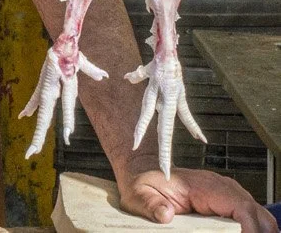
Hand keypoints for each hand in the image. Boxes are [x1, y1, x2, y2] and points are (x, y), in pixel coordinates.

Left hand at [119, 165, 277, 232]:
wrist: (144, 171)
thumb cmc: (144, 183)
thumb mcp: (139, 194)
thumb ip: (150, 205)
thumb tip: (165, 214)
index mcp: (203, 185)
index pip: (239, 204)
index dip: (249, 226)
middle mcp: (221, 188)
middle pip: (255, 212)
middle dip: (259, 231)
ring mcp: (226, 194)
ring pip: (257, 215)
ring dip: (259, 230)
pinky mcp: (226, 203)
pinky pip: (248, 216)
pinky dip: (254, 228)